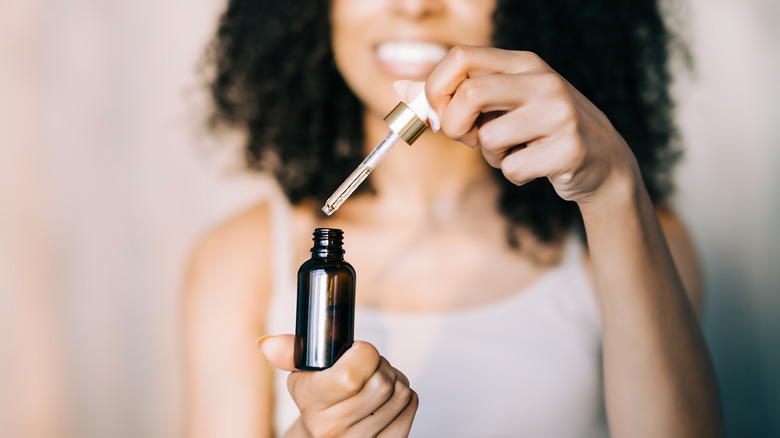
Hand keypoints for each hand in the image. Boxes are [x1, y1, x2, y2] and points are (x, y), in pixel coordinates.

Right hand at [260, 335, 417, 437]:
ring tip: (375, 383)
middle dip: (381, 365)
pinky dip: (405, 397)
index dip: (363, 354)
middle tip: (368, 368)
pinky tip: (386, 400)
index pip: (350, 375)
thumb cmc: (318, 399)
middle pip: (382, 381)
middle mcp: (334, 428)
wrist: (324, 437)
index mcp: (311, 403)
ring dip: (395, 380)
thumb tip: (267, 343)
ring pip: (400, 392)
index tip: (356, 352)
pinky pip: (410, 406)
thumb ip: (289, 353)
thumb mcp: (301, 375)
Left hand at [412, 46, 641, 204]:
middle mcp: (543, 81)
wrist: (603, 160)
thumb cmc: (540, 130)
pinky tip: (536, 165)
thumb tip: (404, 94)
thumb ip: (460, 97)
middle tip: (467, 139)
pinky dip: (514, 175)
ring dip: (491, 156)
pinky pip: (513, 169)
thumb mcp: (504, 104)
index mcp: (522, 63)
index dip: (436, 88)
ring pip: (490, 138)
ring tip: (515, 151)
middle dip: (455, 125)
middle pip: (470, 93)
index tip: (439, 114)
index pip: (460, 57)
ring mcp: (560, 113)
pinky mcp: (569, 149)